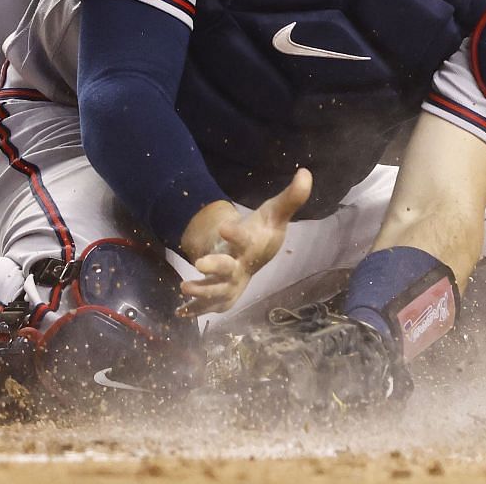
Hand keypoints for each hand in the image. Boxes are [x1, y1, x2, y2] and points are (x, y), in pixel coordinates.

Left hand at [178, 169, 311, 316]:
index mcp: (252, 247)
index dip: (236, 235)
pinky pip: (208, 305)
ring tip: (183, 287)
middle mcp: (242, 267)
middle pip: (229, 270)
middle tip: (199, 263)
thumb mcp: (274, 213)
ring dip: (200, 291)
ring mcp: (230, 283)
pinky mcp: (220, 293)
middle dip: (215, 268)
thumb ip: (290, 197)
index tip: (224, 227)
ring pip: (216, 291)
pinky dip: (195, 310)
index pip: (245, 240)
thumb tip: (305, 172)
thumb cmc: (263, 233)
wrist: (256, 257)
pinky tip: (180, 312)